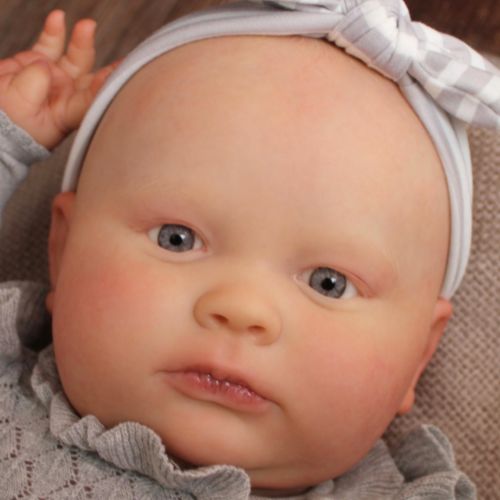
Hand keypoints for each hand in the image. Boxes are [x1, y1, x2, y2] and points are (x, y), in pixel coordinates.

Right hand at [0, 10, 117, 149]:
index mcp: (69, 114)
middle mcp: (68, 96)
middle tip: (123, 60)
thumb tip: (43, 65)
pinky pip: (51, 43)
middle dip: (108, 69)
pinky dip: (55, 31)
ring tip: (87, 26)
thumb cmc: (9, 124)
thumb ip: (34, 87)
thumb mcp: (21, 109)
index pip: (91, 101)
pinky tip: (58, 18)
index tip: (110, 78)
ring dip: (82, 41)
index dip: (102, 90)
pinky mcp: (40, 62)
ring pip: (75, 57)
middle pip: (92, 79)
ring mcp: (56, 78)